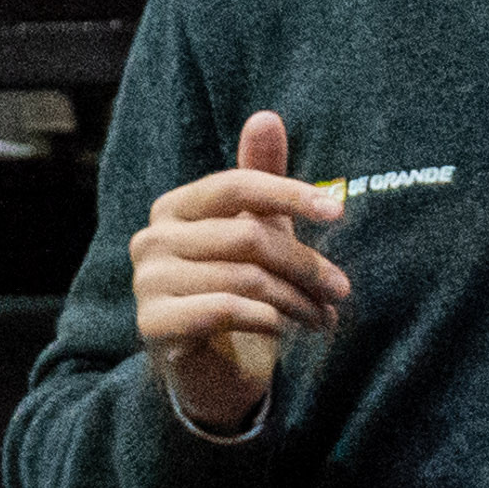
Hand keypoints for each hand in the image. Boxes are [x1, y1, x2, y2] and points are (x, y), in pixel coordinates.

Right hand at [130, 109, 350, 432]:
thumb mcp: (256, 231)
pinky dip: (268, 319)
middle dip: (304, 264)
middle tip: (341, 288)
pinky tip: (287, 329)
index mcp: (173, 208)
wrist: (212, 371)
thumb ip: (260, 175)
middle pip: (246, 236)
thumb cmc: (236, 291)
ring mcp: (147, 283)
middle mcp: (151, 240)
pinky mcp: (154, 325)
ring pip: (243, 277)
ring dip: (296, 300)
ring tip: (323, 317)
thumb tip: (267, 116)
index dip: (289, 194)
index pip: (235, 186)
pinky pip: (226, 310)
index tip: (338, 211)